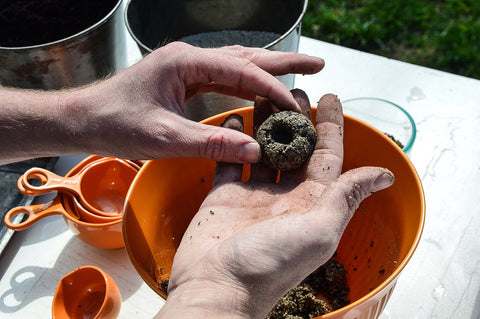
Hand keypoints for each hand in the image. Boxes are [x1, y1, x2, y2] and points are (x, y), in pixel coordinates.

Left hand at [0, 42, 323, 164]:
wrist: (83, 119)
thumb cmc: (115, 123)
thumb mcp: (164, 138)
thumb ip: (211, 143)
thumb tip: (254, 150)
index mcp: (185, 63)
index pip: (241, 71)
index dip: (272, 87)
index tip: (296, 105)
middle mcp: (189, 58)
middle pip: (246, 57)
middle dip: (283, 63)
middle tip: (318, 64)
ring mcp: (186, 67)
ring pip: (237, 64)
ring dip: (268, 70)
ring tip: (299, 74)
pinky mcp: (184, 79)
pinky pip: (224, 77)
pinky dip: (248, 83)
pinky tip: (261, 90)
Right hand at [156, 93, 394, 317]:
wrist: (219, 288)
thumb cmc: (271, 264)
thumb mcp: (319, 230)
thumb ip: (346, 197)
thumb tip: (384, 175)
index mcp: (311, 202)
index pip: (326, 155)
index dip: (331, 125)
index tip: (330, 98)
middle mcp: (284, 196)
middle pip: (294, 147)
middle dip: (295, 117)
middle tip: (291, 90)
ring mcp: (253, 194)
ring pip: (262, 149)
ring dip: (264, 122)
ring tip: (262, 94)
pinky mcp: (224, 195)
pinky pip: (230, 159)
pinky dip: (231, 139)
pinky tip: (233, 118)